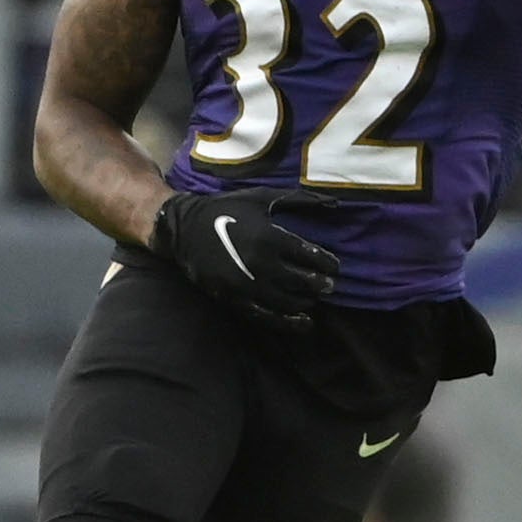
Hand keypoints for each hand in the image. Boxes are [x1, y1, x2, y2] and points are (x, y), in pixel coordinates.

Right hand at [152, 189, 337, 327]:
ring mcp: (247, 285)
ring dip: (306, 302)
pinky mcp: (234, 299)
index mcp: (270, 237)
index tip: (335, 266)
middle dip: (320, 285)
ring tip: (313, 298)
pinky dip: (288, 323)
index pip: (310, 256)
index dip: (328, 264)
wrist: (184, 229)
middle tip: (329, 285)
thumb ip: (301, 200)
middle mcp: (260, 263)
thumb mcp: (263, 198)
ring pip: (288, 301)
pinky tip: (304, 323)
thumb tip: (336, 203)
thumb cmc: (228, 209)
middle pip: (302, 282)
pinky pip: (267, 316)